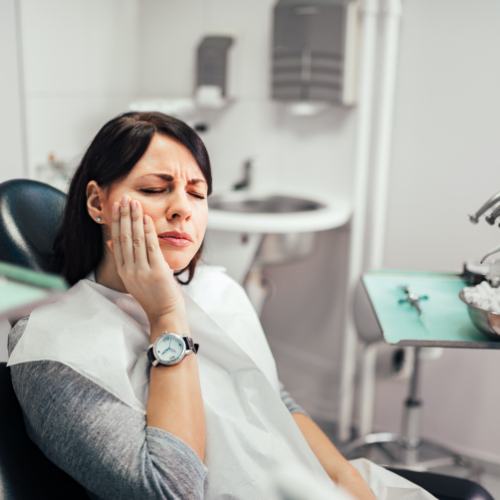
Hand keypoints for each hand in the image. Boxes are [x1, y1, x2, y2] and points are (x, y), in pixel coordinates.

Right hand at [109, 195, 186, 328]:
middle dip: (124, 216)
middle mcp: (130, 270)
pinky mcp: (156, 271)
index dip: (116, 222)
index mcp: (123, 270)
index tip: (116, 206)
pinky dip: (148, 231)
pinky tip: (146, 218)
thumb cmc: (152, 295)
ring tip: (134, 203)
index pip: (117, 241)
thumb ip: (123, 259)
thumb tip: (110, 241)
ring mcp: (142, 271)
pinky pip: (151, 247)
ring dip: (134, 220)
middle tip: (123, 198)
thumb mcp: (133, 277)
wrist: (164, 313)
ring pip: (136, 240)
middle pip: (124, 238)